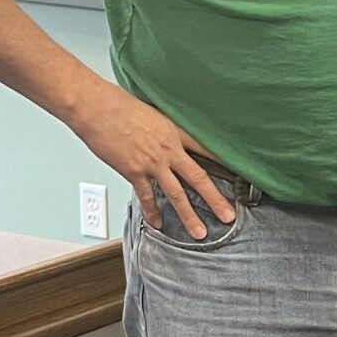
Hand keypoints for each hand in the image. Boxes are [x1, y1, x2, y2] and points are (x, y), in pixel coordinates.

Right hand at [73, 82, 235, 237]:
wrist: (96, 108)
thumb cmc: (119, 104)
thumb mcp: (152, 111)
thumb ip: (164, 127)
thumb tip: (166, 135)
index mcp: (175, 131)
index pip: (207, 150)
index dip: (225, 163)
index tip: (240, 174)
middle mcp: (168, 149)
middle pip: (199, 178)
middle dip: (216, 199)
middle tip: (228, 215)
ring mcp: (152, 163)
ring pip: (177, 194)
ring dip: (189, 215)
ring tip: (199, 232)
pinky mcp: (134, 171)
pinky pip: (147, 196)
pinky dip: (152, 211)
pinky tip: (158, 223)